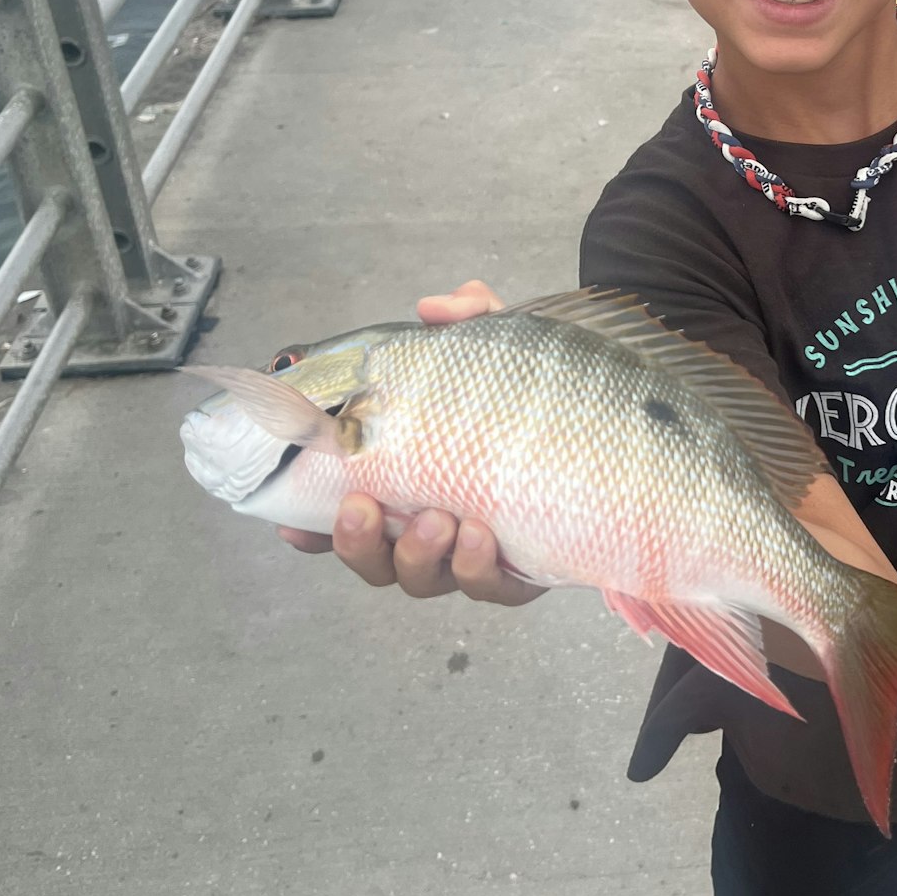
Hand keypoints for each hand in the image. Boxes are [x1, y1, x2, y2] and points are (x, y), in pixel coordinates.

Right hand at [278, 281, 543, 607]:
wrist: (608, 432)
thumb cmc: (531, 399)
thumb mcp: (502, 352)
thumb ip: (471, 319)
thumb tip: (436, 307)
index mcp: (406, 483)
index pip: (347, 514)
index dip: (310, 528)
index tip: (288, 521)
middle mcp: (430, 528)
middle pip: (374, 560)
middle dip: (358, 543)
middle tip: (364, 506)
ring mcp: (470, 555)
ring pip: (421, 579)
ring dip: (418, 554)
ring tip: (436, 520)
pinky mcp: (518, 572)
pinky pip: (487, 588)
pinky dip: (477, 568)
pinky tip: (480, 534)